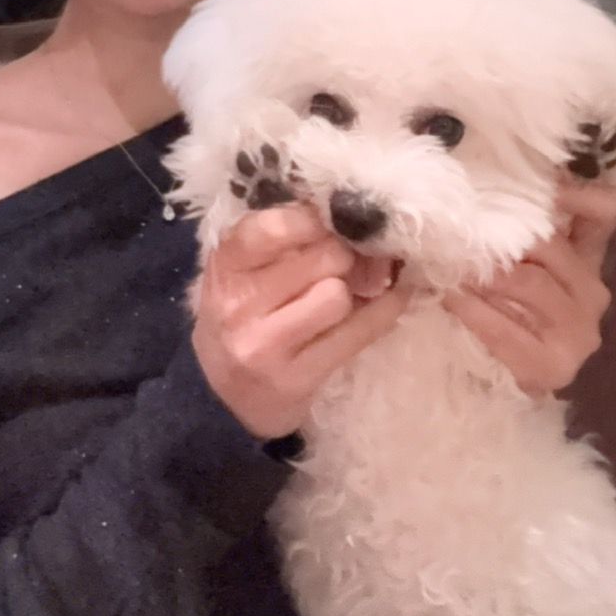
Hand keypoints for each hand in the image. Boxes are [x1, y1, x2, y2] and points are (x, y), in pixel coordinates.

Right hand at [191, 202, 408, 440]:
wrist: (225, 396)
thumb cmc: (246, 316)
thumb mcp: (247, 271)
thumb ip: (288, 240)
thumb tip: (360, 218)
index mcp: (225, 265)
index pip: (273, 226)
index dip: (314, 218)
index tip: (332, 220)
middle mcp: (238, 303)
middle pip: (321, 257)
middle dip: (344, 254)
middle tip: (348, 260)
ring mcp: (263, 344)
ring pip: (337, 295)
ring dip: (353, 292)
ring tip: (346, 294)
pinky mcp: (294, 378)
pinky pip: (358, 333)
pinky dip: (383, 312)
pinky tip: (389, 301)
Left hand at [443, 176, 615, 396]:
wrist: (501, 389)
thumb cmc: (504, 314)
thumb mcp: (513, 266)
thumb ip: (514, 232)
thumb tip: (483, 184)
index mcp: (587, 262)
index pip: (602, 213)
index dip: (575, 190)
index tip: (533, 181)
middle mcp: (592, 293)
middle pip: (551, 244)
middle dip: (502, 233)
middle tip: (459, 223)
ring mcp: (578, 332)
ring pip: (529, 282)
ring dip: (483, 270)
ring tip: (448, 260)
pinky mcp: (553, 366)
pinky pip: (505, 328)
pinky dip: (472, 309)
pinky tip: (449, 297)